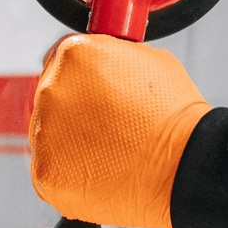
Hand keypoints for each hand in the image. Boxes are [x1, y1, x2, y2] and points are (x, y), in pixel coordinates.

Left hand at [28, 34, 210, 227]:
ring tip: (107, 150)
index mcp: (74, 55)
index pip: (61, 59)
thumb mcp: (149, 60)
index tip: (91, 91)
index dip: (81, 77)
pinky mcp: (46, 172)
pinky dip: (69, 172)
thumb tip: (102, 62)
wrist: (182, 165)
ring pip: (47, 134)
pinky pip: (49, 169)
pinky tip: (98, 170)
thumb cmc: (173, 116)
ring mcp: (45, 133)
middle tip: (106, 125)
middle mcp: (52, 90)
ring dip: (69, 141)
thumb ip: (112, 56)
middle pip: (52, 97)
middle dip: (75, 109)